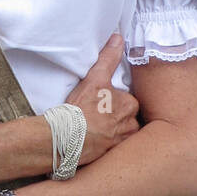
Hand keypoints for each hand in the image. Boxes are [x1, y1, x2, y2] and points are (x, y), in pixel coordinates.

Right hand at [65, 34, 139, 165]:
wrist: (65, 138)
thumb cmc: (81, 109)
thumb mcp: (95, 78)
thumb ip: (108, 58)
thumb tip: (118, 38)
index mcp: (131, 106)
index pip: (128, 102)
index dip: (115, 102)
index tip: (103, 104)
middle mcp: (130, 127)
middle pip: (127, 119)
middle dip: (116, 119)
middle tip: (98, 117)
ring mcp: (121, 143)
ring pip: (121, 135)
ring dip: (111, 133)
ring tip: (95, 130)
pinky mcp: (111, 157)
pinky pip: (113, 149)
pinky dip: (105, 145)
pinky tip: (94, 142)